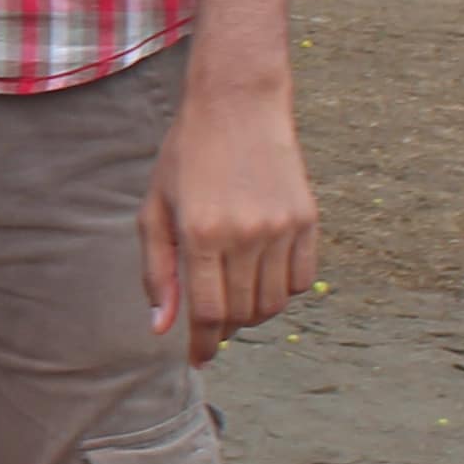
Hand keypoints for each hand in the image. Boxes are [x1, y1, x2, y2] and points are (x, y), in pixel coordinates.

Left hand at [141, 68, 319, 362]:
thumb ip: (157, 270)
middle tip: (211, 320)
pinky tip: (261, 273)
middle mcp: (245, 235)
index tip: (198, 358)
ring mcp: (281, 228)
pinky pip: (301, 280)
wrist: (238, 105)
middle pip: (243, 313)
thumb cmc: (186, 157)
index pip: (209, 313)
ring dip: (252, 312)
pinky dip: (281, 290)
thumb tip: (162, 326)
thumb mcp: (156, 208)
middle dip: (225, 328)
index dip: (203, 343)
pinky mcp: (308, 220)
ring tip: (234, 295)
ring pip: (273, 303)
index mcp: (201, 233)